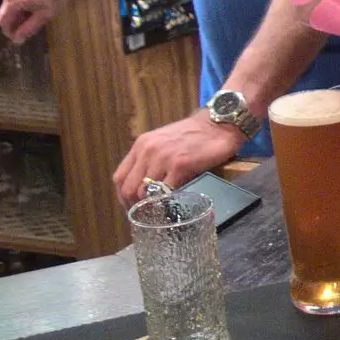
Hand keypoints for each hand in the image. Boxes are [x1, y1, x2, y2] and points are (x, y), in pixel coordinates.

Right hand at [0, 0, 72, 43]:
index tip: (20, 37)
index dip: (9, 32)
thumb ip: (29, 27)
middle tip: (32, 24)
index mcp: (12, 0)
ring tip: (36, 11)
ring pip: (10, 5)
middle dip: (16, 22)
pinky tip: (35, 2)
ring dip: (19, 12)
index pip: (2, 21)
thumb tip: (17, 39)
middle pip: (6, 13)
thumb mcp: (45, 14)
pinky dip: (21, 3)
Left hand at [113, 111, 246, 204]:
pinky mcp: (180, 165)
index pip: (120, 177)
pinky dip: (166, 203)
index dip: (122, 197)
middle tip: (145, 216)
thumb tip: (146, 185)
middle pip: (128, 188)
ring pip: (144, 193)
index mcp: (141, 145)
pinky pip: (166, 191)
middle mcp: (148, 150)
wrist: (219, 124)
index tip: (131, 207)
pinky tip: (172, 206)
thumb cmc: (195, 134)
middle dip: (134, 206)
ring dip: (149, 207)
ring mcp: (163, 158)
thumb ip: (152, 159)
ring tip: (158, 214)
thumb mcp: (164, 142)